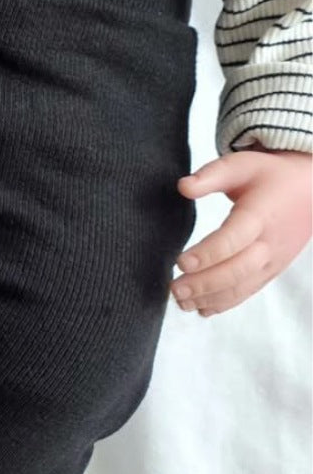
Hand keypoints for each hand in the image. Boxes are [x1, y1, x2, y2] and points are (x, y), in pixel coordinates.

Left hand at [171, 148, 311, 315]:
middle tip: (174, 288)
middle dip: (205, 283)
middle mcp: (270, 243)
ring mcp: (273, 260)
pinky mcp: (272, 271)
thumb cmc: (269, 176)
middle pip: (238, 270)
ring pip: (243, 287)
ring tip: (181, 302)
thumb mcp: (241, 165)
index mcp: (261, 215)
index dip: (208, 254)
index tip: (179, 262)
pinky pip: (249, 291)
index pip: (234, 239)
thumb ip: (211, 175)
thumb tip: (182, 186)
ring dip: (211, 298)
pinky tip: (201, 308)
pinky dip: (225, 303)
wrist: (310, 189)